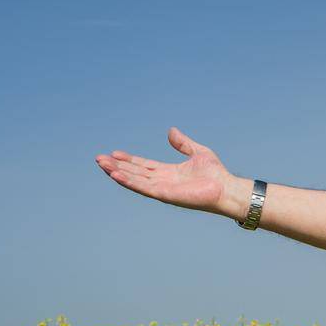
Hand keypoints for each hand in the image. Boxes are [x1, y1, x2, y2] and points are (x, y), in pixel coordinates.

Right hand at [94, 127, 233, 216]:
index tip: (114, 153)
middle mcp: (163, 181)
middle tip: (99, 159)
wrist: (226, 188)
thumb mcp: (197, 152)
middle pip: (135, 173)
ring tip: (102, 165)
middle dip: (117, 166)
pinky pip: (143, 188)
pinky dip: (129, 182)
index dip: (129, 160)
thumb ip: (183, 143)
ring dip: (118, 173)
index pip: (144, 165)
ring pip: (135, 180)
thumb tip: (171, 130)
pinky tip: (117, 175)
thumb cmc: (216, 174)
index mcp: (168, 172)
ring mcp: (163, 189)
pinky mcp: (165, 195)